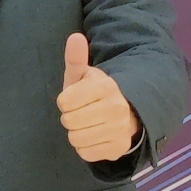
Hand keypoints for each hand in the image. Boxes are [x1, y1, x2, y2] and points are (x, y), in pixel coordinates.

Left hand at [57, 33, 140, 162]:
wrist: (126, 113)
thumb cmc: (95, 93)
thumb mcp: (84, 75)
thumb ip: (76, 58)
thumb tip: (75, 37)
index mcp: (105, 87)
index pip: (64, 102)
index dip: (65, 101)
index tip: (76, 99)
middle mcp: (115, 108)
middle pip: (68, 121)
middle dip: (70, 117)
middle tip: (82, 112)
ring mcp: (119, 130)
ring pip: (75, 139)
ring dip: (77, 133)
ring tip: (88, 124)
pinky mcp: (118, 149)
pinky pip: (85, 153)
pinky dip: (86, 147)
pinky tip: (95, 136)